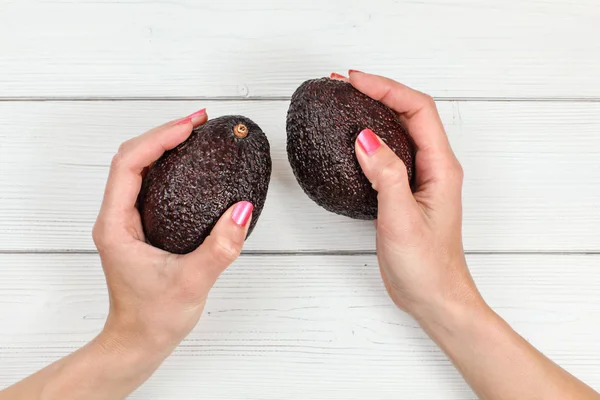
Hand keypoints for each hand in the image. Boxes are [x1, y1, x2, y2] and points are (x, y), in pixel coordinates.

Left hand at [92, 109, 253, 357]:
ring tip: (197, 133)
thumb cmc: (153, 318)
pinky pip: (150, 184)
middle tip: (199, 121)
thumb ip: (220, 248)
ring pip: (139, 168)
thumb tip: (243, 210)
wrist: (138, 342)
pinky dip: (169, 166)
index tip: (190, 126)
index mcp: (116, 226)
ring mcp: (126, 221)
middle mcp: (116, 218)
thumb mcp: (193, 283)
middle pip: (132, 158)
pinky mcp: (140, 227)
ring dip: (165, 145)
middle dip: (164, 133)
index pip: (129, 165)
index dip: (159, 138)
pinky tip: (192, 164)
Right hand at [348, 71, 599, 399]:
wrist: (435, 298)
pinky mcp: (405, 191)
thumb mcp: (402, 220)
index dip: (386, 88)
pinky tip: (351, 139)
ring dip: (373, 111)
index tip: (355, 81)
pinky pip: (389, 153)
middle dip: (378, 91)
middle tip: (343, 83)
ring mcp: (419, 178)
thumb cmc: (427, 267)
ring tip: (344, 100)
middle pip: (409, 112)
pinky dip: (369, 137)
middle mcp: (433, 167)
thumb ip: (387, 175)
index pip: (417, 110)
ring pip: (398, 130)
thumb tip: (365, 137)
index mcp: (441, 168)